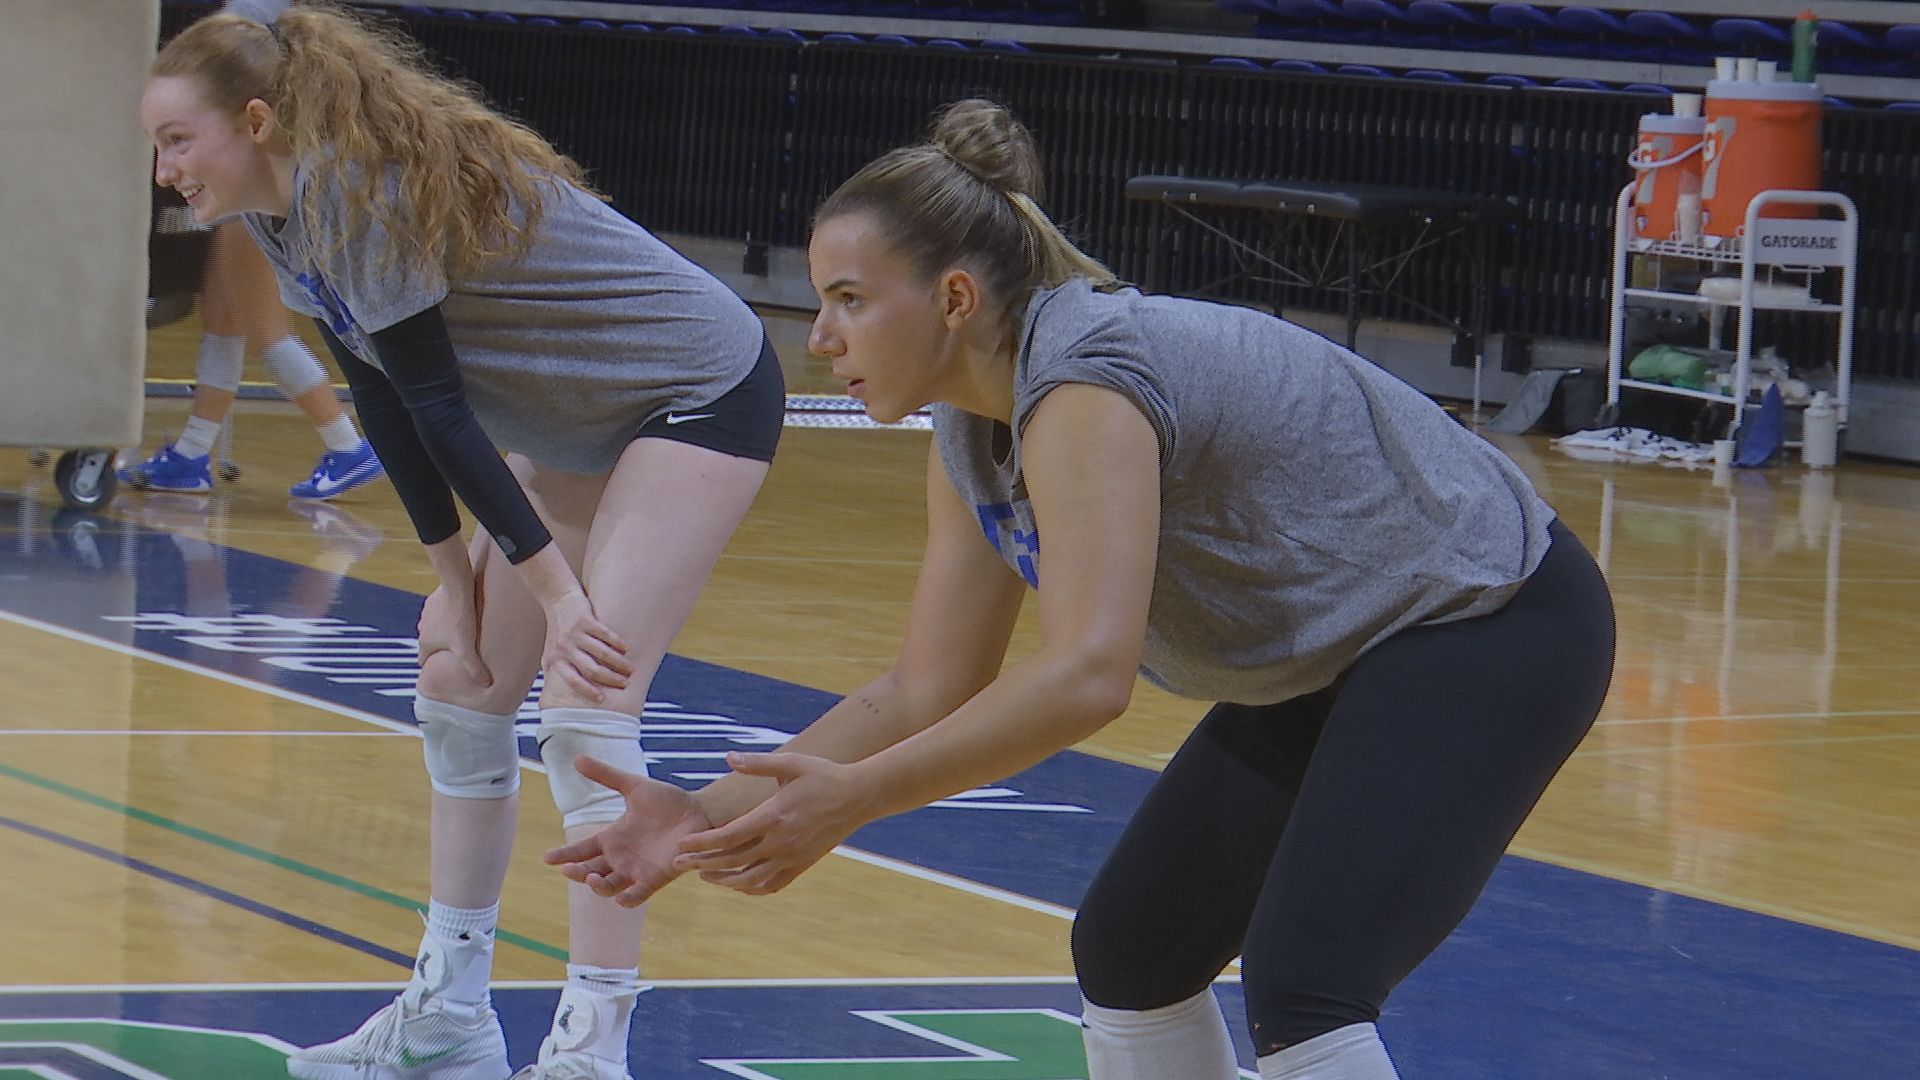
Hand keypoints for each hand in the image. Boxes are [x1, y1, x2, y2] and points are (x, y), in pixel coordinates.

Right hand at [418, 581, 491, 686]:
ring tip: (465, 634)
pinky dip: (451, 615)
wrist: (458, 585)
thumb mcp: (467, 648)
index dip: (434, 668)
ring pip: (437, 627)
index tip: (445, 672)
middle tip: (459, 653)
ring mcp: (428, 612)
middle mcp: (423, 628)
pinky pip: (443, 611)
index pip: (424, 662)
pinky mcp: (436, 599)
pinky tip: (466, 614)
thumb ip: (474, 668)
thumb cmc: (460, 617)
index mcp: (426, 643)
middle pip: (431, 644)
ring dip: (446, 631)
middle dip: (442, 650)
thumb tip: (486, 685)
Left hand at [542, 592, 631, 703]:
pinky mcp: (585, 620)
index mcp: (556, 660)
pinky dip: (618, 643)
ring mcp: (575, 633)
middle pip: (591, 669)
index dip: (588, 690)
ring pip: (602, 653)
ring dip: (619, 662)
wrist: (557, 600)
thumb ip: (556, 672)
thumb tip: (560, 698)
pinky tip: (627, 648)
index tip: (602, 699)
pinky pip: (605, 634)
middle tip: (625, 683)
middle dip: (611, 679)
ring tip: (630, 669)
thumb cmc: (557, 631)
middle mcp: (564, 648)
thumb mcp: (551, 654)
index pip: (573, 680)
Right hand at [542, 756, 710, 906]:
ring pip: (609, 887)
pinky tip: (620, 897)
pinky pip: (638, 896)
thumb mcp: (634, 786)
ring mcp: (637, 870)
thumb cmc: (668, 801)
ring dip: (598, 887)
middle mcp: (621, 857)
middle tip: (567, 869)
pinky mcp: (656, 878)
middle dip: (576, 873)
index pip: (582, 850)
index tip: (547, 858)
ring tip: (593, 878)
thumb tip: (576, 758)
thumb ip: (606, 775)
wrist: (700, 812)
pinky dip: (628, 900)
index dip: (565, 855)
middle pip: (590, 872)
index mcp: (613, 837)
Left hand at [672, 752, 871, 895]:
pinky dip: (752, 889)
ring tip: (706, 876)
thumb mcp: (791, 763)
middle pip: (732, 861)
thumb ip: (758, 763)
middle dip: (702, 864)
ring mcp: (792, 857)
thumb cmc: (823, 775)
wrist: (859, 796)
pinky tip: (739, 884)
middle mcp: (780, 842)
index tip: (682, 846)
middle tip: (679, 864)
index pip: (727, 837)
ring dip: (724, 881)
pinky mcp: (803, 865)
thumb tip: (728, 757)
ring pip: (750, 880)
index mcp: (773, 816)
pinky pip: (772, 885)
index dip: (701, 844)